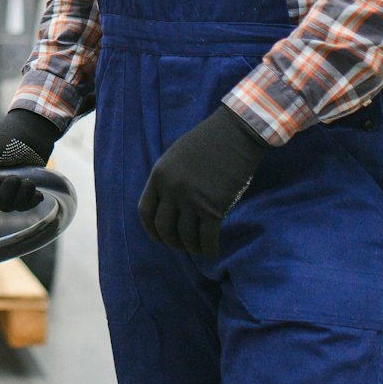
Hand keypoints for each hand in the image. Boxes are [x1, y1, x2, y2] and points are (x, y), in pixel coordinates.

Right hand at [0, 109, 60, 211]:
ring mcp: (4, 188)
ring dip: (19, 197)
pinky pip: (22, 206)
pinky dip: (30, 201)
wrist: (35, 129)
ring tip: (27, 181)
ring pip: (7, 207)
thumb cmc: (9, 134)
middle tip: (14, 179)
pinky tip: (36, 192)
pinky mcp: (20, 191)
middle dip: (3, 197)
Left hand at [138, 105, 271, 255]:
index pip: (145, 212)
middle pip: (164, 227)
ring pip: (185, 236)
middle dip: (171, 242)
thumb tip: (168, 204)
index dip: (152, 230)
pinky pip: (206, 237)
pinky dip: (208, 248)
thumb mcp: (177, 156)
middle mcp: (171, 189)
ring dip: (191, 247)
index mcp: (159, 175)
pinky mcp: (213, 208)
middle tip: (181, 246)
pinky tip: (212, 251)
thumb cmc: (210, 140)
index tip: (160, 238)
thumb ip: (169, 179)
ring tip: (198, 249)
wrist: (237, 132)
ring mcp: (191, 199)